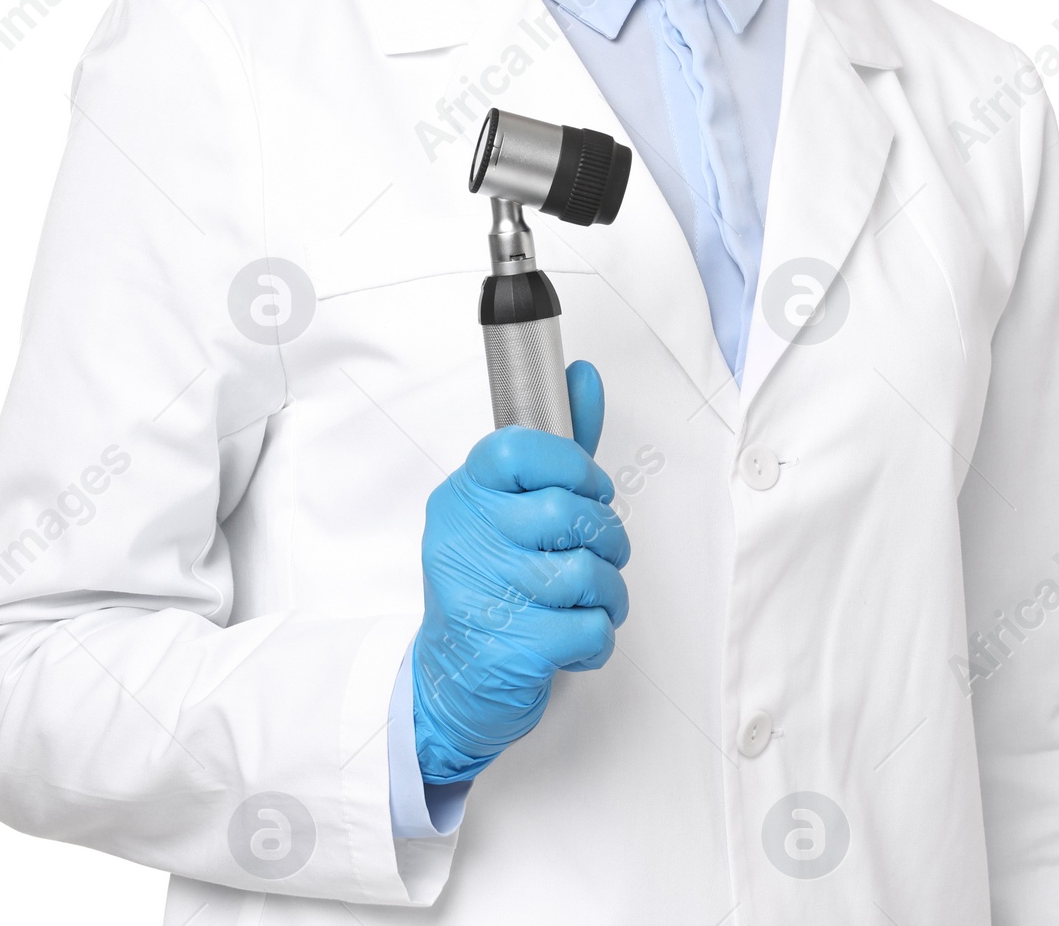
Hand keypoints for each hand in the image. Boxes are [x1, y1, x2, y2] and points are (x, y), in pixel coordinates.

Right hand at [411, 360, 630, 784]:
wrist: (449, 682)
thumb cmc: (489, 585)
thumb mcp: (509, 511)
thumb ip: (555, 449)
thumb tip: (584, 376)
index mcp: (463, 496)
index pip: (519, 449)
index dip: (572, 466)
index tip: (586, 488)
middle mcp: (466, 539)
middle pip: (567, 512)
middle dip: (606, 536)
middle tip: (600, 552)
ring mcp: (485, 594)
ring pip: (588, 572)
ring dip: (609, 591)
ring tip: (590, 600)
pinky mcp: (511, 649)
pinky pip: (591, 628)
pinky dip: (599, 635)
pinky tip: (576, 637)